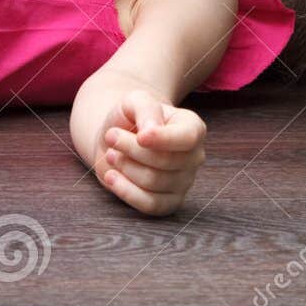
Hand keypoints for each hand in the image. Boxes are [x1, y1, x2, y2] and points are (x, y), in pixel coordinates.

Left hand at [95, 89, 206, 215]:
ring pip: (153, 182)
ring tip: (111, 153)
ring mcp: (183, 182)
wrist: (116, 139)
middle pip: (165, 161)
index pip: (188, 138)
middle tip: (111, 136)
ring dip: (125, 166)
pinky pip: (150, 205)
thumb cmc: (130, 118)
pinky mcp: (168, 202)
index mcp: (193, 128)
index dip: (162, 139)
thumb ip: (146, 108)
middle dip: (131, 149)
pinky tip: (111, 176)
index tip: (139, 135)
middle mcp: (194, 157)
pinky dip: (126, 191)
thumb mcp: (134, 101)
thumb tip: (152, 131)